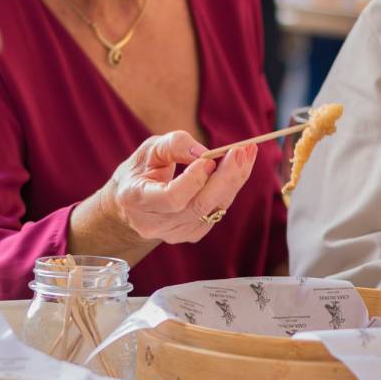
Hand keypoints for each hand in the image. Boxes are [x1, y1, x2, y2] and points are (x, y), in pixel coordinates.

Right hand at [96, 130, 257, 244]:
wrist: (132, 204)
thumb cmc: (142, 171)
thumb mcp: (150, 149)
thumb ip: (175, 145)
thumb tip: (204, 153)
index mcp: (137, 199)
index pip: (172, 198)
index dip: (194, 180)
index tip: (209, 158)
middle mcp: (154, 223)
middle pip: (198, 206)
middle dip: (226, 176)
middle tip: (243, 150)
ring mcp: (174, 233)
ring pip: (212, 209)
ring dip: (235, 180)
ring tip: (248, 153)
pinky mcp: (191, 234)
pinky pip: (216, 211)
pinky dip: (230, 188)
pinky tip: (239, 168)